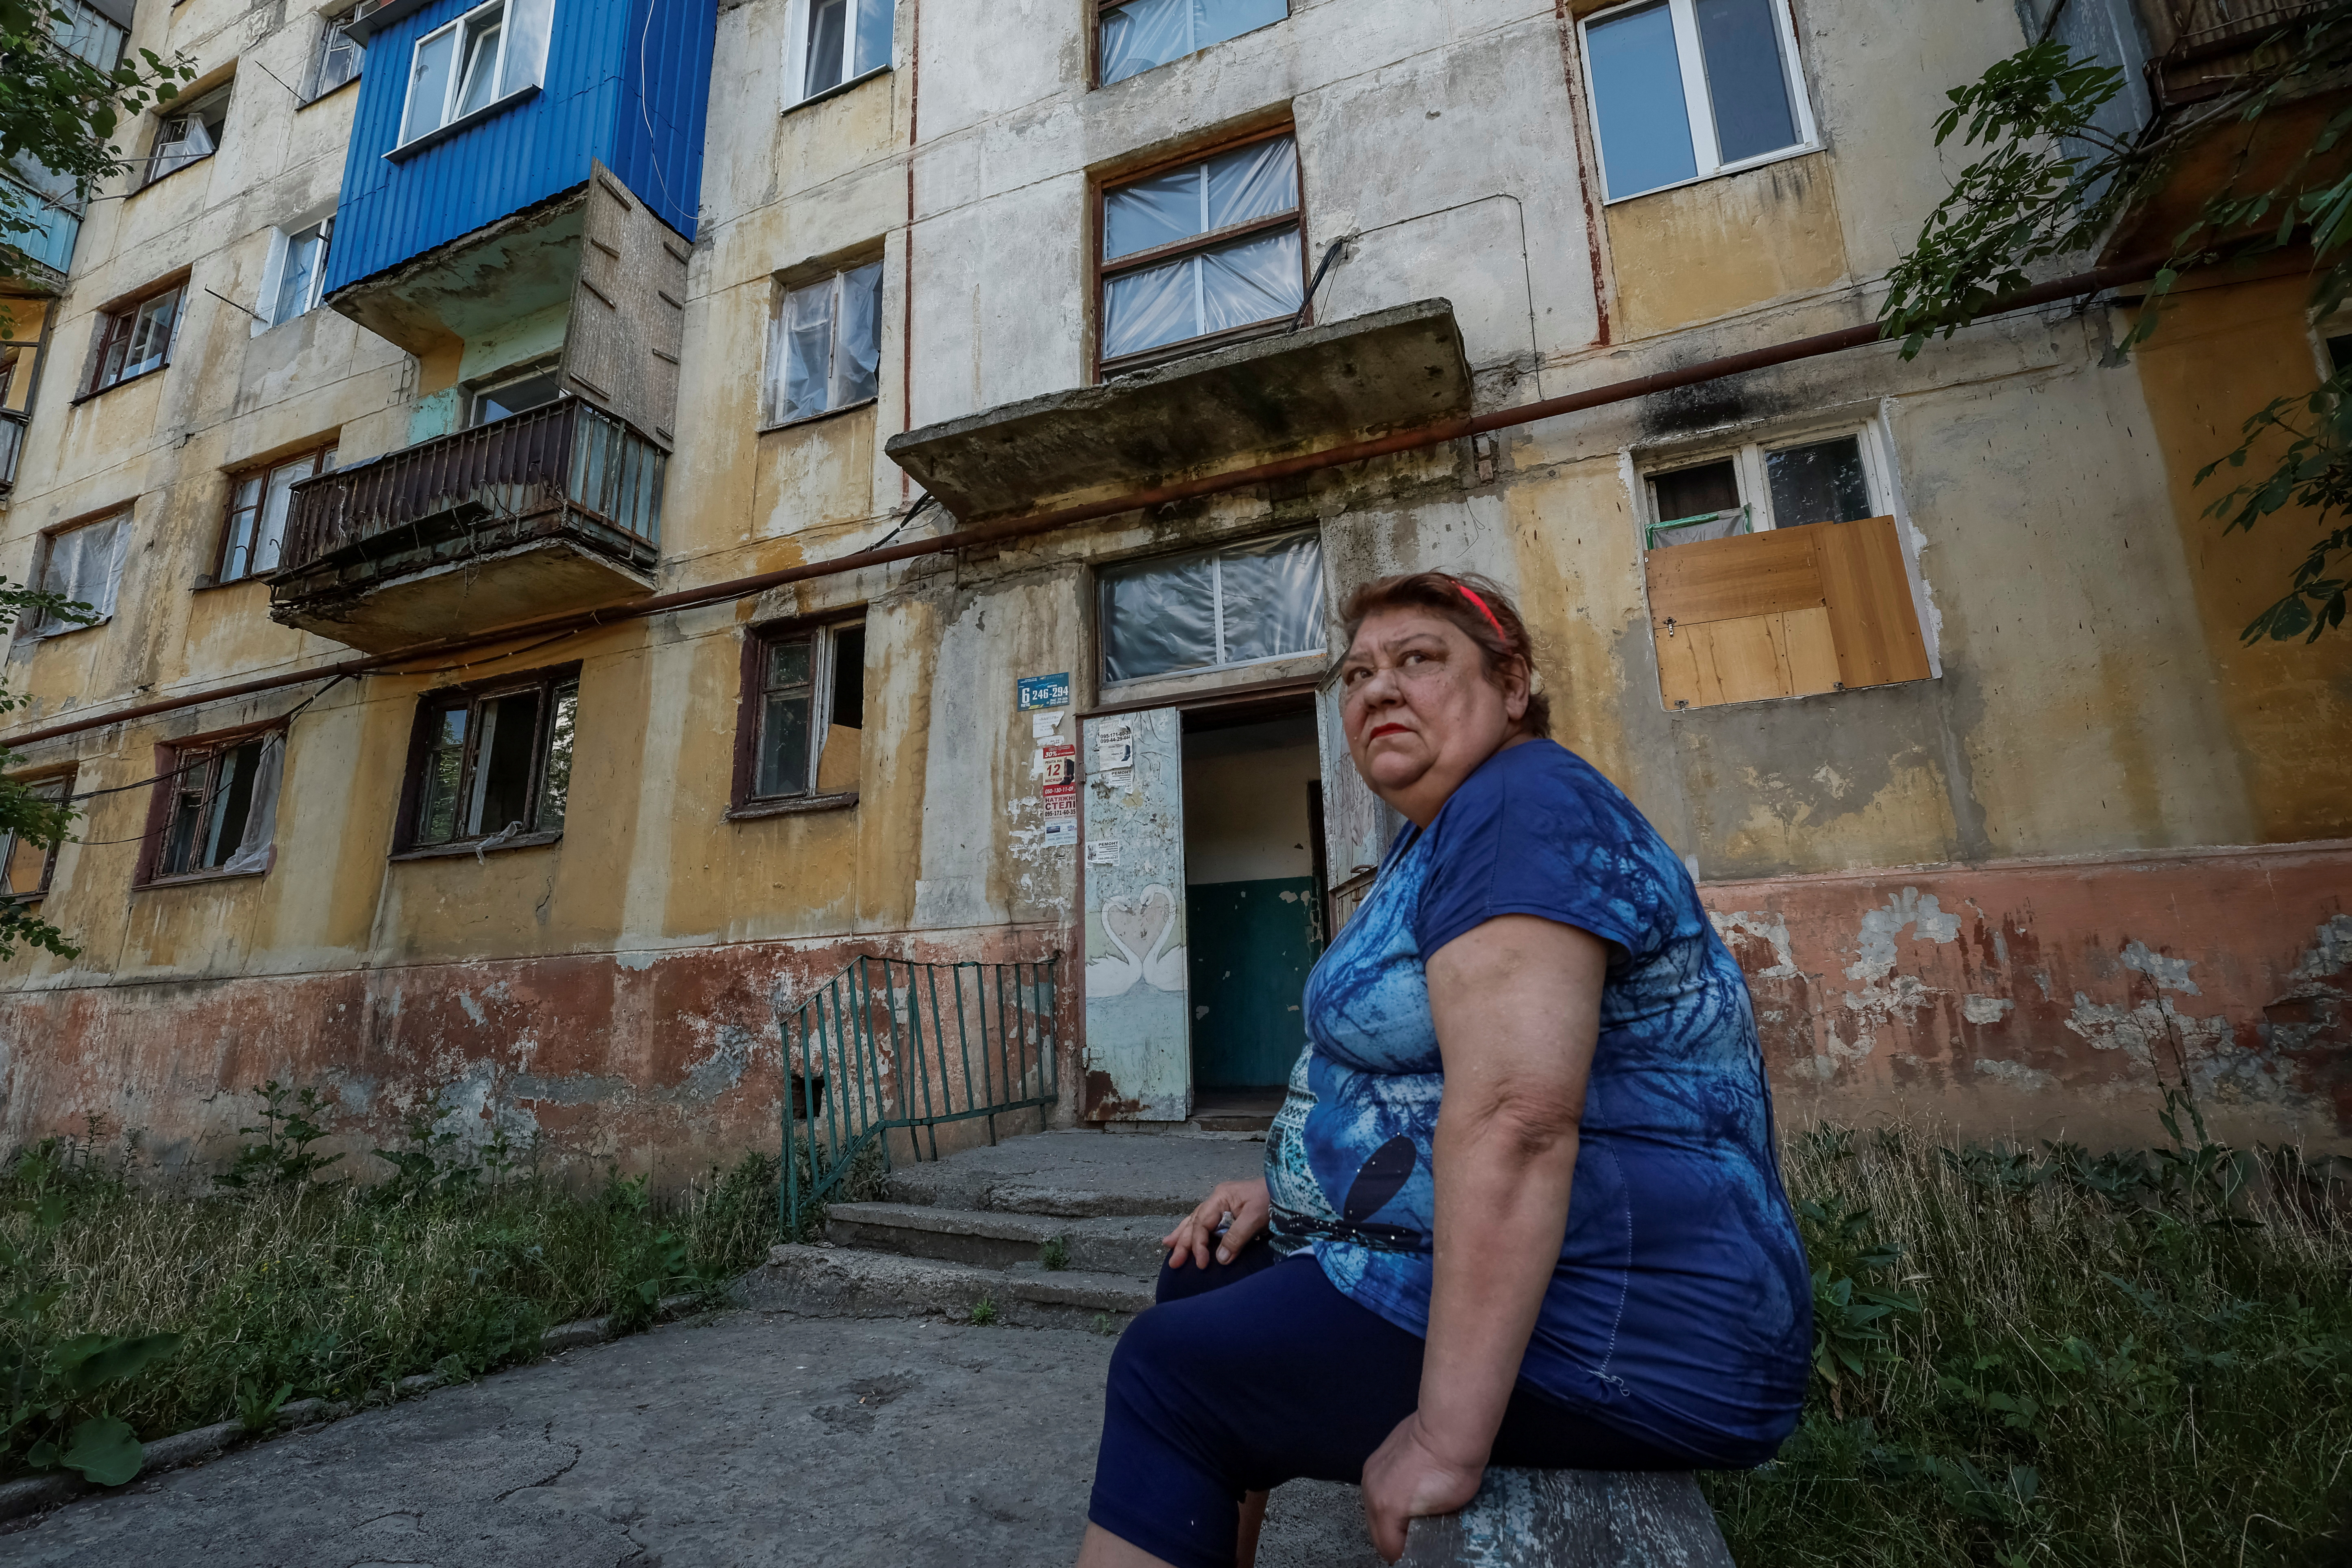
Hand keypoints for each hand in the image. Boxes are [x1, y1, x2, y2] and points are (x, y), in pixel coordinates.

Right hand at [1159, 1178, 1268, 1268]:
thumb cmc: (1273, 1199)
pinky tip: (1188, 1236)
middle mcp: (1218, 1199)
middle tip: (1174, 1262)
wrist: (1290, 1188)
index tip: (1201, 1263)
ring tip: (1169, 1246)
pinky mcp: (1229, 1211)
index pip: (1202, 1223)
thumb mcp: (1255, 1218)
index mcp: (1221, 1197)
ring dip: (1184, 1235)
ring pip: (1197, 1220)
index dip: (1198, 1245)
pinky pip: (1206, 1222)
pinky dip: (1195, 1230)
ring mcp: (1223, 1204)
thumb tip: (1220, 1259)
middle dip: (1183, 1242)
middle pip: (1195, 1222)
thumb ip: (1236, 1238)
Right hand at [1361, 1410, 1484, 1562]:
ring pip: (1374, 1509)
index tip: (1419, 1552)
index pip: (1389, 1549)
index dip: (1406, 1555)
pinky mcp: (1376, 1459)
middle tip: (1416, 1539)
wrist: (1449, 1429)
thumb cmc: (1452, 1469)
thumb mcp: (1445, 1513)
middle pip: (1376, 1531)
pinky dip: (1388, 1497)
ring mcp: (1371, 1472)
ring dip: (1390, 1517)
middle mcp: (1372, 1491)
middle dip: (1395, 1538)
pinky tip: (1407, 1493)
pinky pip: (1377, 1488)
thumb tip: (1417, 1537)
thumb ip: (1422, 1529)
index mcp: (1386, 1509)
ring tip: (1412, 1515)